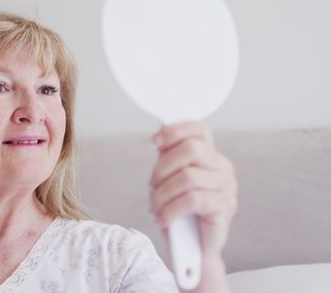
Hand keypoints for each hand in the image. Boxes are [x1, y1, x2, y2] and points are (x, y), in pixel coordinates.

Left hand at [148, 121, 237, 260]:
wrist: (192, 251)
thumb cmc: (180, 214)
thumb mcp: (170, 181)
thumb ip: (169, 159)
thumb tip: (158, 136)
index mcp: (211, 157)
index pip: (200, 129)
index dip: (175, 131)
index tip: (154, 142)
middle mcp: (223, 169)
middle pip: (192, 149)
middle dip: (163, 167)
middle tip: (152, 186)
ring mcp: (226, 188)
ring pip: (188, 176)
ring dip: (163, 194)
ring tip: (155, 208)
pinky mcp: (224, 208)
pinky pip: (193, 200)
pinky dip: (171, 209)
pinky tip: (163, 219)